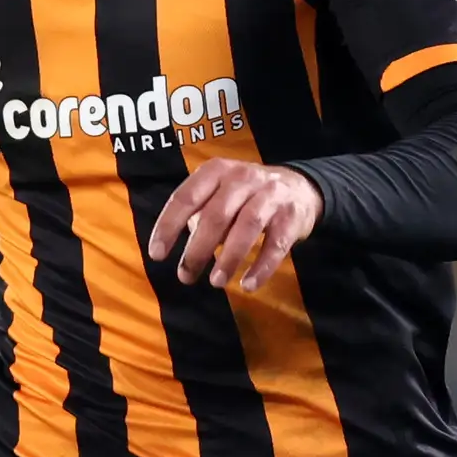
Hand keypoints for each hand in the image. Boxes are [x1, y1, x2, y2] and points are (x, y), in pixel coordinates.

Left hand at [146, 159, 321, 291]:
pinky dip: (261, 267)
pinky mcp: (292, 216)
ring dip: (229, 258)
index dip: (168, 226)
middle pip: (216, 215)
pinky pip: (276, 244)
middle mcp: (243, 178)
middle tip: (186, 276)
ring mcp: (270, 195)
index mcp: (217, 171)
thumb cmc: (246, 196)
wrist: (299, 188)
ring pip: (246, 227)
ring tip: (216, 282)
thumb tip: (185, 249)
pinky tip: (248, 285)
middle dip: (198, 250)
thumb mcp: (219, 194)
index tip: (157, 254)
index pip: (186, 197)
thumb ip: (199, 216)